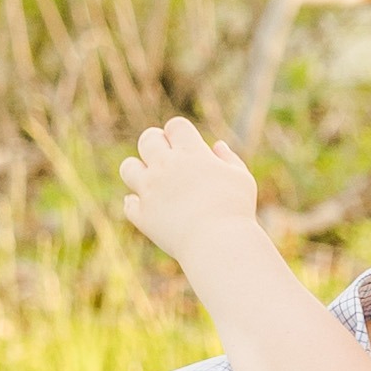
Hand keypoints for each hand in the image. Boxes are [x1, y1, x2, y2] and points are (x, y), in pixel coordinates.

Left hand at [117, 119, 261, 265]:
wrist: (219, 244)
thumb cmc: (236, 211)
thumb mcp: (242, 179)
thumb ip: (229, 159)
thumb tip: (217, 147)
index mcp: (191, 153)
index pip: (175, 126)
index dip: (179, 134)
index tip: (186, 147)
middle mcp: (166, 166)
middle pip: (148, 139)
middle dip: (155, 144)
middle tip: (166, 159)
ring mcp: (150, 190)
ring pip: (128, 168)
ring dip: (138, 171)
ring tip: (152, 182)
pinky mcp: (143, 215)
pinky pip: (129, 204)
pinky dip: (138, 206)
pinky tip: (152, 210)